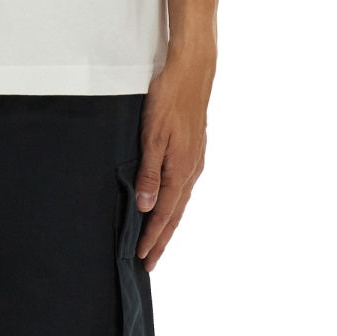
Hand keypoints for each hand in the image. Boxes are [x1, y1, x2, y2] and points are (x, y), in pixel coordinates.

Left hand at [134, 49, 212, 270]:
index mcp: (181, 170)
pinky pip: (184, 186)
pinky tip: (169, 203)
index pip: (163, 213)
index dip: (152, 236)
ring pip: (180, 201)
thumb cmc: (169, 99)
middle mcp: (191, 170)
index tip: (141, 257)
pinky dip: (174, 203)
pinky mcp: (194, 150)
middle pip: (175, 213)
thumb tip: (146, 207)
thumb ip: (149, 172)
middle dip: (162, 239)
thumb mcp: (152, 135)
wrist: (192, 73)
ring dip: (168, 223)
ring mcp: (195, 160)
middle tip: (149, 262)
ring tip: (157, 240)